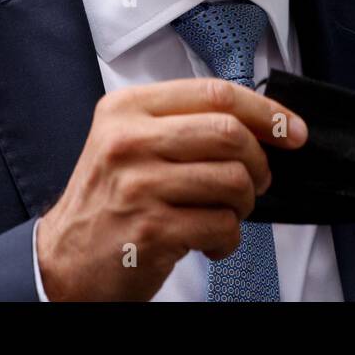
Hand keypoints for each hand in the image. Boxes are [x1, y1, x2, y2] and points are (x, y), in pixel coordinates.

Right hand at [35, 77, 306, 300]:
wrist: (62, 261)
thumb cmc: (107, 202)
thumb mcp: (130, 143)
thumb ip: (183, 123)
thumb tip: (262, 122)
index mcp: (128, 108)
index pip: (215, 92)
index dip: (266, 110)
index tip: (292, 129)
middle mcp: (129, 141)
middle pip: (230, 132)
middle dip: (259, 162)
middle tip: (256, 181)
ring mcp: (139, 185)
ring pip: (233, 180)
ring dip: (244, 204)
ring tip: (225, 213)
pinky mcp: (151, 230)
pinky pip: (223, 226)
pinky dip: (228, 238)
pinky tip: (207, 240)